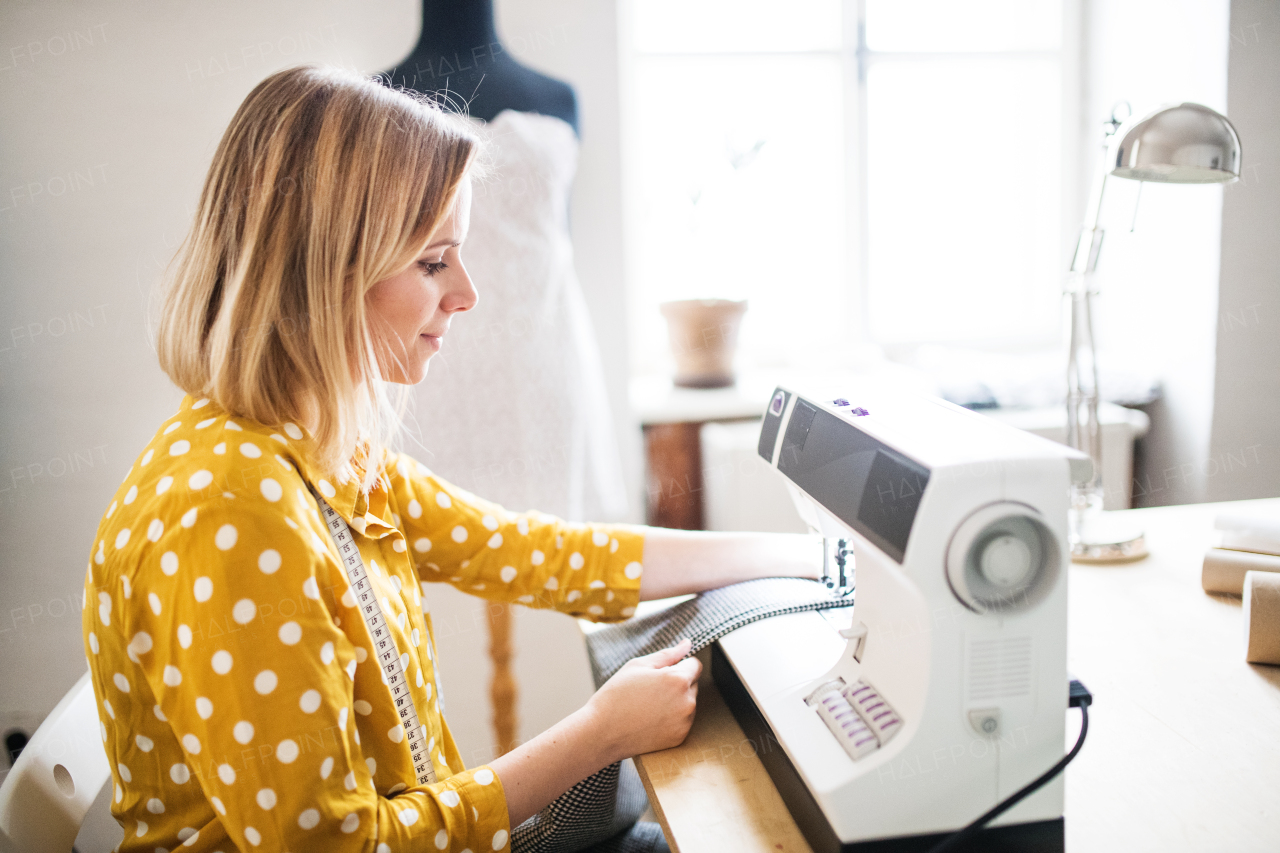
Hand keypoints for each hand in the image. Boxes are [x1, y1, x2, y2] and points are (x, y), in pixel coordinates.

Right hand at [586, 638, 701, 760]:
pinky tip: (651, 720)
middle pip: (692, 684)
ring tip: (648, 706)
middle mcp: (687, 702)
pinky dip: (672, 719)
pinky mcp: (680, 737)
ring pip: (688, 703)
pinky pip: (682, 721)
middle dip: (677, 683)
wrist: (602, 733)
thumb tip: (688, 644)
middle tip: (650, 690)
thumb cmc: (617, 695)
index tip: (660, 673)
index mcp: (678, 680)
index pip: (695, 665)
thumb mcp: (638, 666)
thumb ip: (668, 654)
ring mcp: (684, 722)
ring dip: (676, 701)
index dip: (678, 665)